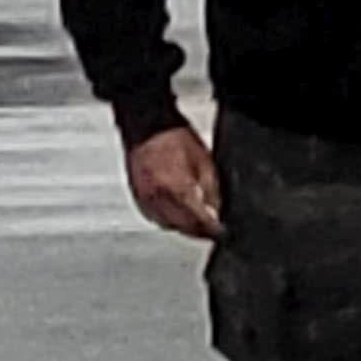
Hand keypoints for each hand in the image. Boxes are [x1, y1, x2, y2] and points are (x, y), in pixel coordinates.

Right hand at [127, 124, 222, 242]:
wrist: (148, 128)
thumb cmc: (175, 139)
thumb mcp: (205, 163)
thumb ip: (211, 192)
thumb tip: (215, 213)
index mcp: (177, 190)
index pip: (198, 221)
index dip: (212, 230)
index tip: (222, 232)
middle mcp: (158, 199)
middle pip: (182, 227)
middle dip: (199, 231)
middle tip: (212, 231)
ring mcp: (145, 200)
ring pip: (168, 225)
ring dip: (184, 227)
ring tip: (197, 224)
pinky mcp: (138, 198)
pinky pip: (155, 217)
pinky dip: (168, 220)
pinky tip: (178, 215)